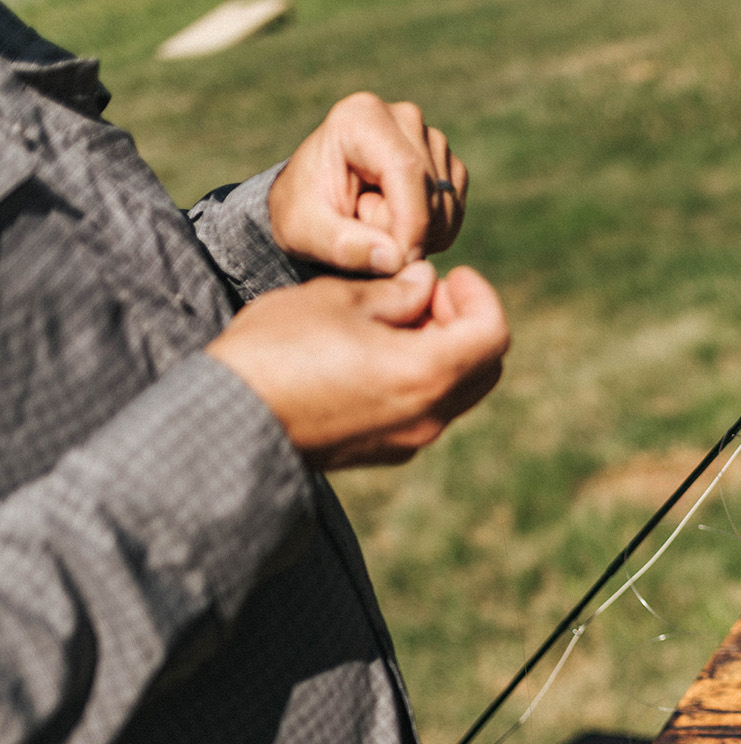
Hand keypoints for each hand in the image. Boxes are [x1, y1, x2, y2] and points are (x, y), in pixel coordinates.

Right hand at [206, 261, 509, 469]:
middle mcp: (428, 416)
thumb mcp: (336, 300)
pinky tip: (378, 351)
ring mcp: (408, 441)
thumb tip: (424, 284)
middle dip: (465, 322)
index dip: (479, 297)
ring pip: (456, 391)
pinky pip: (425, 410)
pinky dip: (421, 376)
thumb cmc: (277, 350)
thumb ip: (394, 291)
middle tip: (424, 293)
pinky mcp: (384, 451)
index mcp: (425, 374)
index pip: (492, 335)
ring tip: (395, 317)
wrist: (228, 420)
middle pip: (483, 367)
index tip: (450, 275)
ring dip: (444, 350)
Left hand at [267, 92, 467, 275]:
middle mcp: (404, 118)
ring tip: (375, 227)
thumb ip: (343, 246)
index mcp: (362, 117)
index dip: (410, 223)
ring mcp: (431, 139)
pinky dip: (432, 234)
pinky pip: (454, 213)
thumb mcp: (305, 232)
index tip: (399, 263)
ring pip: (447, 207)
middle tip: (362, 234)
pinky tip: (398, 229)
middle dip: (405, 231)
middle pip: (430, 192)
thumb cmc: (304, 211)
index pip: (406, 170)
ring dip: (418, 235)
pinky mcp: (447, 164)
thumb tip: (396, 260)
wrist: (314, 201)